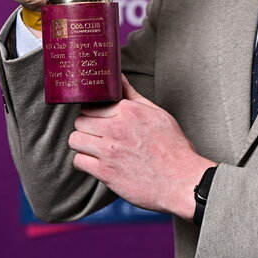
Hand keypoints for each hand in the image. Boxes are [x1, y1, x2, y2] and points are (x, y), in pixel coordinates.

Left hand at [68, 76, 214, 218]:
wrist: (182, 181)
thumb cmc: (173, 147)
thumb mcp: (157, 114)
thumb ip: (133, 96)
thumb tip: (117, 76)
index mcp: (130, 111)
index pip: (93, 104)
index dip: (94, 112)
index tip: (99, 118)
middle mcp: (117, 129)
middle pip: (80, 120)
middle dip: (87, 126)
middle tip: (97, 133)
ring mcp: (109, 151)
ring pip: (75, 140)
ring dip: (83, 143)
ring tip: (94, 147)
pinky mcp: (106, 173)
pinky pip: (78, 161)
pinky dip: (84, 162)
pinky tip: (97, 162)